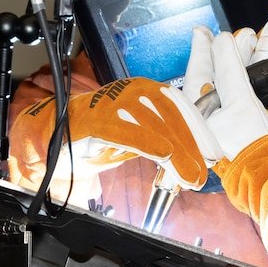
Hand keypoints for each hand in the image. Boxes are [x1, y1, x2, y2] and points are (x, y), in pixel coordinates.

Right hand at [6, 77, 215, 199]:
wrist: (53, 138)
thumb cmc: (97, 137)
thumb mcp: (138, 137)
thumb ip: (163, 142)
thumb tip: (194, 158)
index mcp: (144, 92)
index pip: (180, 107)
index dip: (200, 130)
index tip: (214, 152)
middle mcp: (131, 91)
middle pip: (171, 113)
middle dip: (193, 142)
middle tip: (205, 169)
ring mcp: (112, 102)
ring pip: (153, 122)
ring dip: (177, 149)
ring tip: (190, 174)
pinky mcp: (96, 119)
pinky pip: (126, 129)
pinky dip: (148, 142)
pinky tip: (163, 155)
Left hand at [191, 27, 267, 160]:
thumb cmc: (251, 146)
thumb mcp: (240, 101)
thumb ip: (229, 69)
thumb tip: (221, 42)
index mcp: (192, 114)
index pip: (195, 73)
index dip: (201, 49)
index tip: (202, 31)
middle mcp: (198, 121)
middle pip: (207, 79)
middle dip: (221, 55)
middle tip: (224, 36)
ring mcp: (212, 127)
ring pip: (220, 88)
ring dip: (233, 68)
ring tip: (244, 47)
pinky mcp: (227, 132)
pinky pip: (230, 101)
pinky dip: (239, 85)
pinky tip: (248, 73)